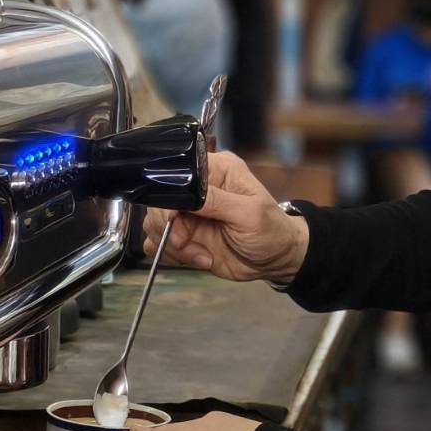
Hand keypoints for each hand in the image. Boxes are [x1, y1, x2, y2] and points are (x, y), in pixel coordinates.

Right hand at [143, 150, 307, 283]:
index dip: (167, 196)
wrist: (276, 260)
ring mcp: (188, 214)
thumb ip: (216, 202)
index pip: (176, 173)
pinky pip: (159, 243)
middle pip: (158, 201)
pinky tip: (200, 259)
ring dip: (174, 245)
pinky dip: (173, 255)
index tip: (173, 219)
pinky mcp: (184, 236)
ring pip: (154, 225)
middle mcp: (196, 189)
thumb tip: (184, 193)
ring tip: (202, 255)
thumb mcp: (249, 214)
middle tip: (185, 243)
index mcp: (215, 170)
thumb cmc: (272, 230)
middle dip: (168, 227)